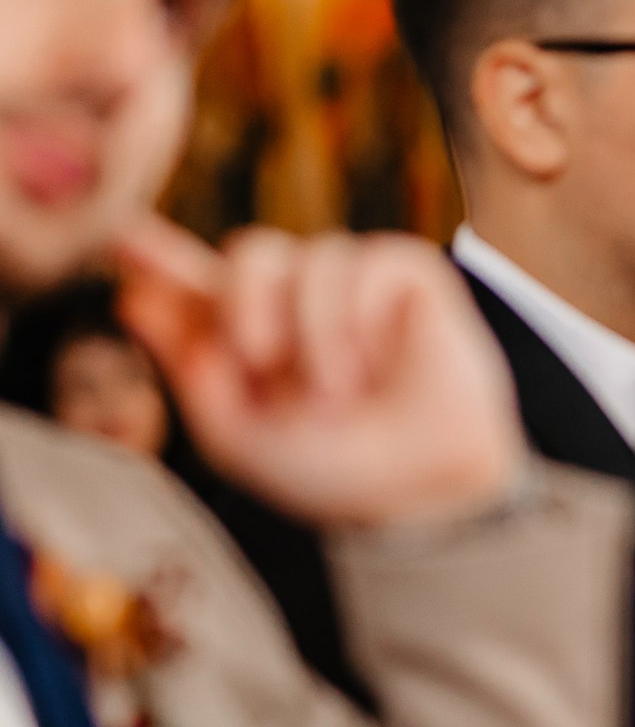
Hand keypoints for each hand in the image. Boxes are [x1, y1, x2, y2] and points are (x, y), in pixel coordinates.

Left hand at [114, 217, 523, 529]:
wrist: (418, 486)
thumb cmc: (333, 472)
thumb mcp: (236, 432)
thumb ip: (188, 366)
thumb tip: (134, 299)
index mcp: (260, 339)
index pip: (206, 285)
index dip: (164, 257)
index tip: (125, 239)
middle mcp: (307, 304)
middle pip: (251, 252)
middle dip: (242, 302)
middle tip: (258, 361)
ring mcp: (358, 285)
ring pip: (303, 257)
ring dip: (309, 332)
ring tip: (337, 394)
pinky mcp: (407, 275)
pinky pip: (360, 264)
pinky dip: (353, 321)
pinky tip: (375, 367)